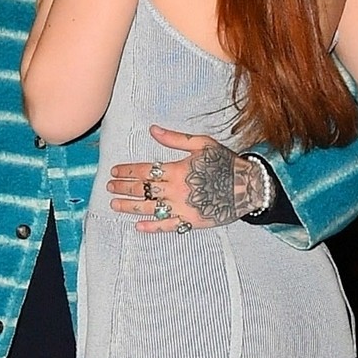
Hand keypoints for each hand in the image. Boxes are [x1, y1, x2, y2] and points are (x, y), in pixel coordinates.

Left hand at [108, 125, 264, 230]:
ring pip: (149, 208)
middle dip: (123, 188)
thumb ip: (175, 139)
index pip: (144, 171)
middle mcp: (176, 190)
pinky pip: (167, 226)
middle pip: (142, 189)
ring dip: (130, 207)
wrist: (248, 186)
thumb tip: (152, 130)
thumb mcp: (202, 144)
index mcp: (177, 169)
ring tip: (114, 205)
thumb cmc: (226, 163)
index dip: (127, 171)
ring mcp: (182, 208)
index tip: (114, 171)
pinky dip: (152, 227)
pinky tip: (139, 226)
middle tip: (109, 187)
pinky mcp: (190, 221)